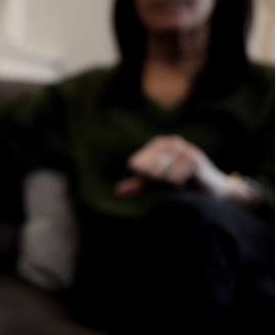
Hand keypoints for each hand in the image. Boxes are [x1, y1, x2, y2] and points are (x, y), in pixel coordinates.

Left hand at [115, 135, 229, 197]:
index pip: (136, 163)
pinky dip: (177, 185)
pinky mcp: (194, 161)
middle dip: (154, 181)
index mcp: (160, 144)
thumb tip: (117, 192)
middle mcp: (172, 142)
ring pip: (160, 175)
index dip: (142, 177)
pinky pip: (173, 179)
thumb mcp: (158, 183)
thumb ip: (139, 185)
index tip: (155, 180)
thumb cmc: (185, 185)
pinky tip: (188, 183)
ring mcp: (184, 150)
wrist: (216, 191)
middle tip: (171, 183)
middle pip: (146, 168)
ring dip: (168, 184)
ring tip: (181, 183)